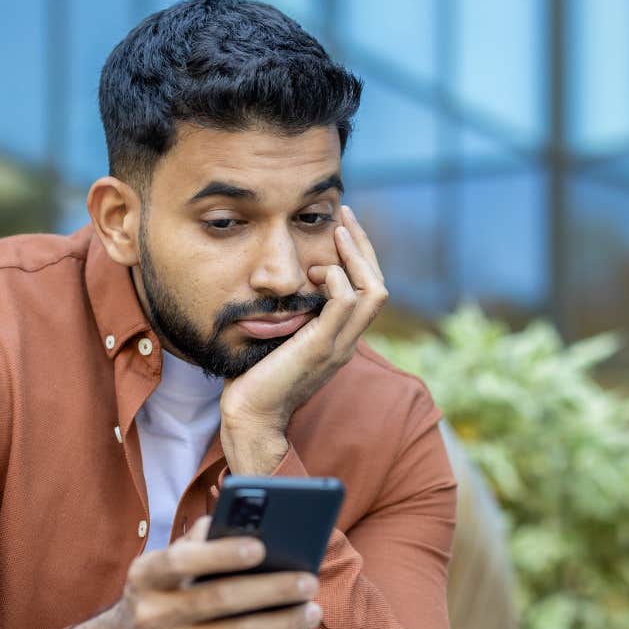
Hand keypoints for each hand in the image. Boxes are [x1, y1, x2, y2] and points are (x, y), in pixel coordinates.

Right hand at [63, 517, 321, 628]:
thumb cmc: (163, 595)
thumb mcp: (164, 566)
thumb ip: (197, 542)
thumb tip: (243, 520)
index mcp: (146, 575)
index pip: (181, 560)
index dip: (222, 554)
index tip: (262, 547)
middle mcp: (150, 613)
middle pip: (221, 598)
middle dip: (272, 589)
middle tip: (308, 582)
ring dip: (281, 623)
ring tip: (311, 611)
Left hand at [219, 204, 387, 472]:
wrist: (250, 414)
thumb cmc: (255, 378)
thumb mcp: (279, 338)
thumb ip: (290, 315)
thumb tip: (281, 286)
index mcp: (340, 338)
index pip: (366, 290)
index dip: (359, 256)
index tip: (340, 226)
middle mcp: (347, 340)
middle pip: (377, 285)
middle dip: (363, 246)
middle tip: (344, 214)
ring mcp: (339, 344)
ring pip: (372, 290)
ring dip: (356, 256)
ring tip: (336, 232)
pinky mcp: (322, 347)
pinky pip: (346, 302)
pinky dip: (338, 278)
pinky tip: (318, 269)